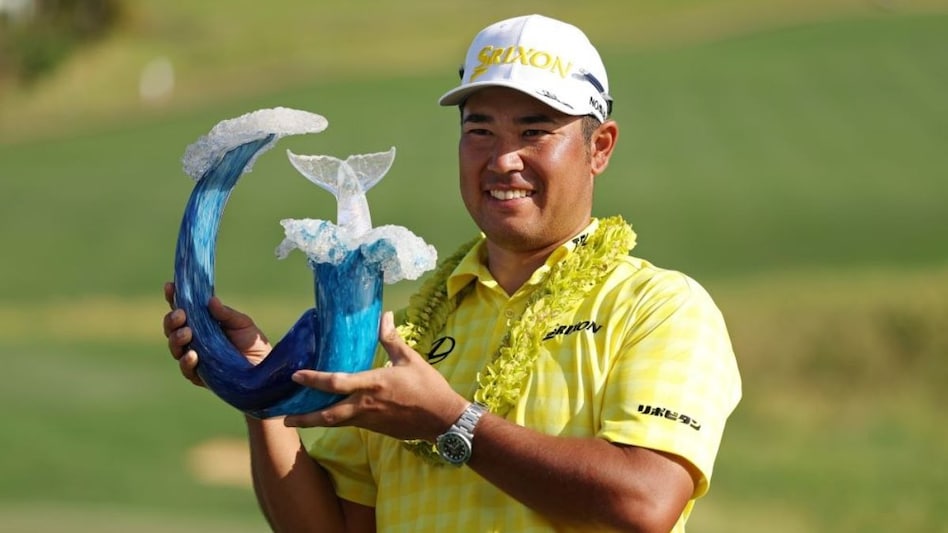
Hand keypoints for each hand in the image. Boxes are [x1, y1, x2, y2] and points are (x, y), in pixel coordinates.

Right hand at [162, 281, 271, 385]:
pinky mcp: (199, 376)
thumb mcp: (241, 323)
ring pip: (175, 347)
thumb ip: (225, 314)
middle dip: (172, 320)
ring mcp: (194, 357)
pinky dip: (187, 361)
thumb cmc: (251, 342)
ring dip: (177, 338)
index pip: (182, 309)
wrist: (263, 367)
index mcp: (200, 323)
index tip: (170, 286)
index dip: (173, 297)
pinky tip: (192, 354)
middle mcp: (193, 339)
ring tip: (187, 333)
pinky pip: (187, 369)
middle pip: (172, 328)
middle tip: (181, 314)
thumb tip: (211, 300)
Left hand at [284, 311, 467, 441]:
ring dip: (315, 421)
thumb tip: (385, 316)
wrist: (443, 420)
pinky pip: (350, 424)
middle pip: (327, 414)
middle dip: (303, 417)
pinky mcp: (376, 429)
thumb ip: (391, 340)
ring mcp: (369, 420)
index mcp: (373, 384)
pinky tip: (328, 416)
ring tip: (297, 420)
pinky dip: (335, 420)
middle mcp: (366, 405)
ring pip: (335, 422)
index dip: (313, 379)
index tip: (296, 376)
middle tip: (283, 418)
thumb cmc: (428, 387)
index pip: (336, 382)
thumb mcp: (410, 360)